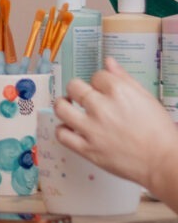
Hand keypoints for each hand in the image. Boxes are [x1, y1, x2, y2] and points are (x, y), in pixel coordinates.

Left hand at [55, 57, 177, 207]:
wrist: (162, 161)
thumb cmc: (158, 130)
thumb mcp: (145, 97)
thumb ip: (124, 78)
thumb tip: (108, 61)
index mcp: (118, 92)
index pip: (96, 75)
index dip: (99, 82)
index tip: (103, 90)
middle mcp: (101, 107)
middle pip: (74, 87)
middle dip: (78, 89)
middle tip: (83, 97)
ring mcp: (91, 129)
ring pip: (61, 108)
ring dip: (63, 104)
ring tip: (69, 106)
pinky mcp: (86, 149)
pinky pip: (62, 134)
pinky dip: (62, 129)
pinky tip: (70, 127)